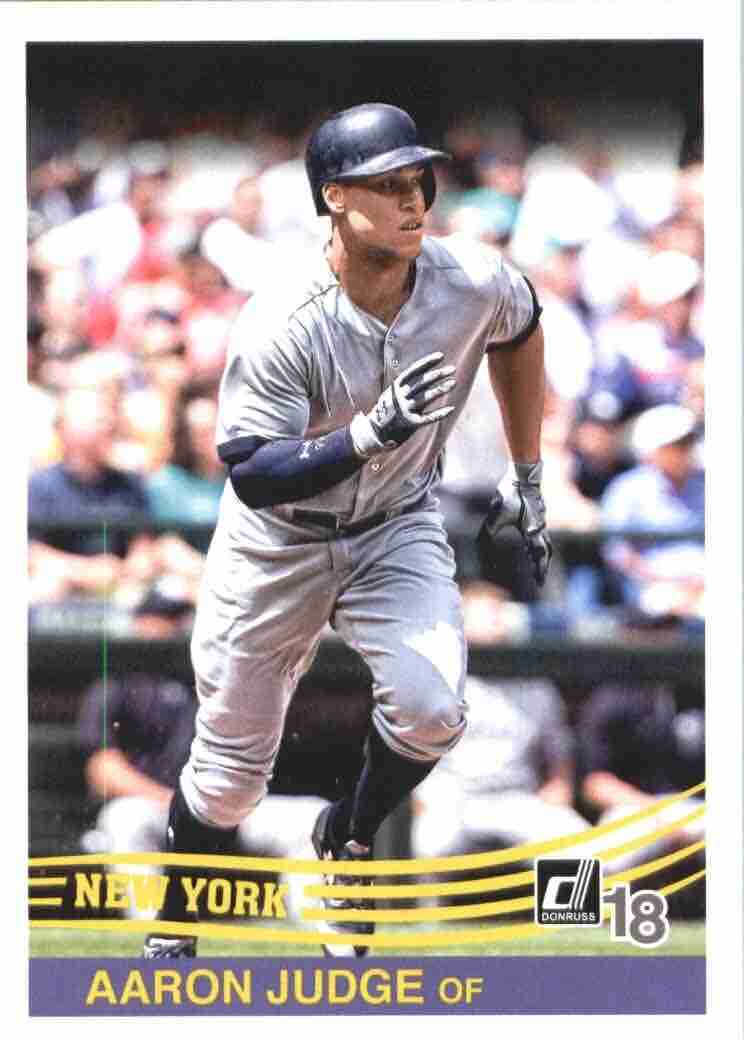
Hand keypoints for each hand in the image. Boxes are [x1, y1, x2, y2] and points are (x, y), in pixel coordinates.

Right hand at [350, 352, 455, 456]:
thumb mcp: (391, 394)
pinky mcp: (410, 424)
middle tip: (452, 369)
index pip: (414, 371)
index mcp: (396, 387)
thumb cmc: (386, 411)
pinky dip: (440, 414)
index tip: (441, 356)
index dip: (427, 362)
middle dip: (438, 374)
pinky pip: (428, 418)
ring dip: (441, 389)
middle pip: (422, 382)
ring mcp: (405, 410)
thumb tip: (422, 374)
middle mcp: (400, 397)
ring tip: (453, 383)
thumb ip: (405, 386)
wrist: (373, 433)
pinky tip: (451, 409)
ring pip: (426, 397)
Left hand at [481, 461, 552, 586]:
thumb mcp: (495, 516)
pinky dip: (537, 543)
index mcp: (532, 532)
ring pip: (545, 544)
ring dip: (541, 556)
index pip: (539, 557)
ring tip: (535, 564)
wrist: (523, 476)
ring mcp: (541, 522)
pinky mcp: (538, 515)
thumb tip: (480, 547)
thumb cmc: (510, 495)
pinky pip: (541, 534)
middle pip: (545, 553)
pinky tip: (529, 542)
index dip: (539, 571)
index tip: (539, 584)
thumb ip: (488, 533)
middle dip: (542, 567)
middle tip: (539, 579)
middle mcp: (540, 529)